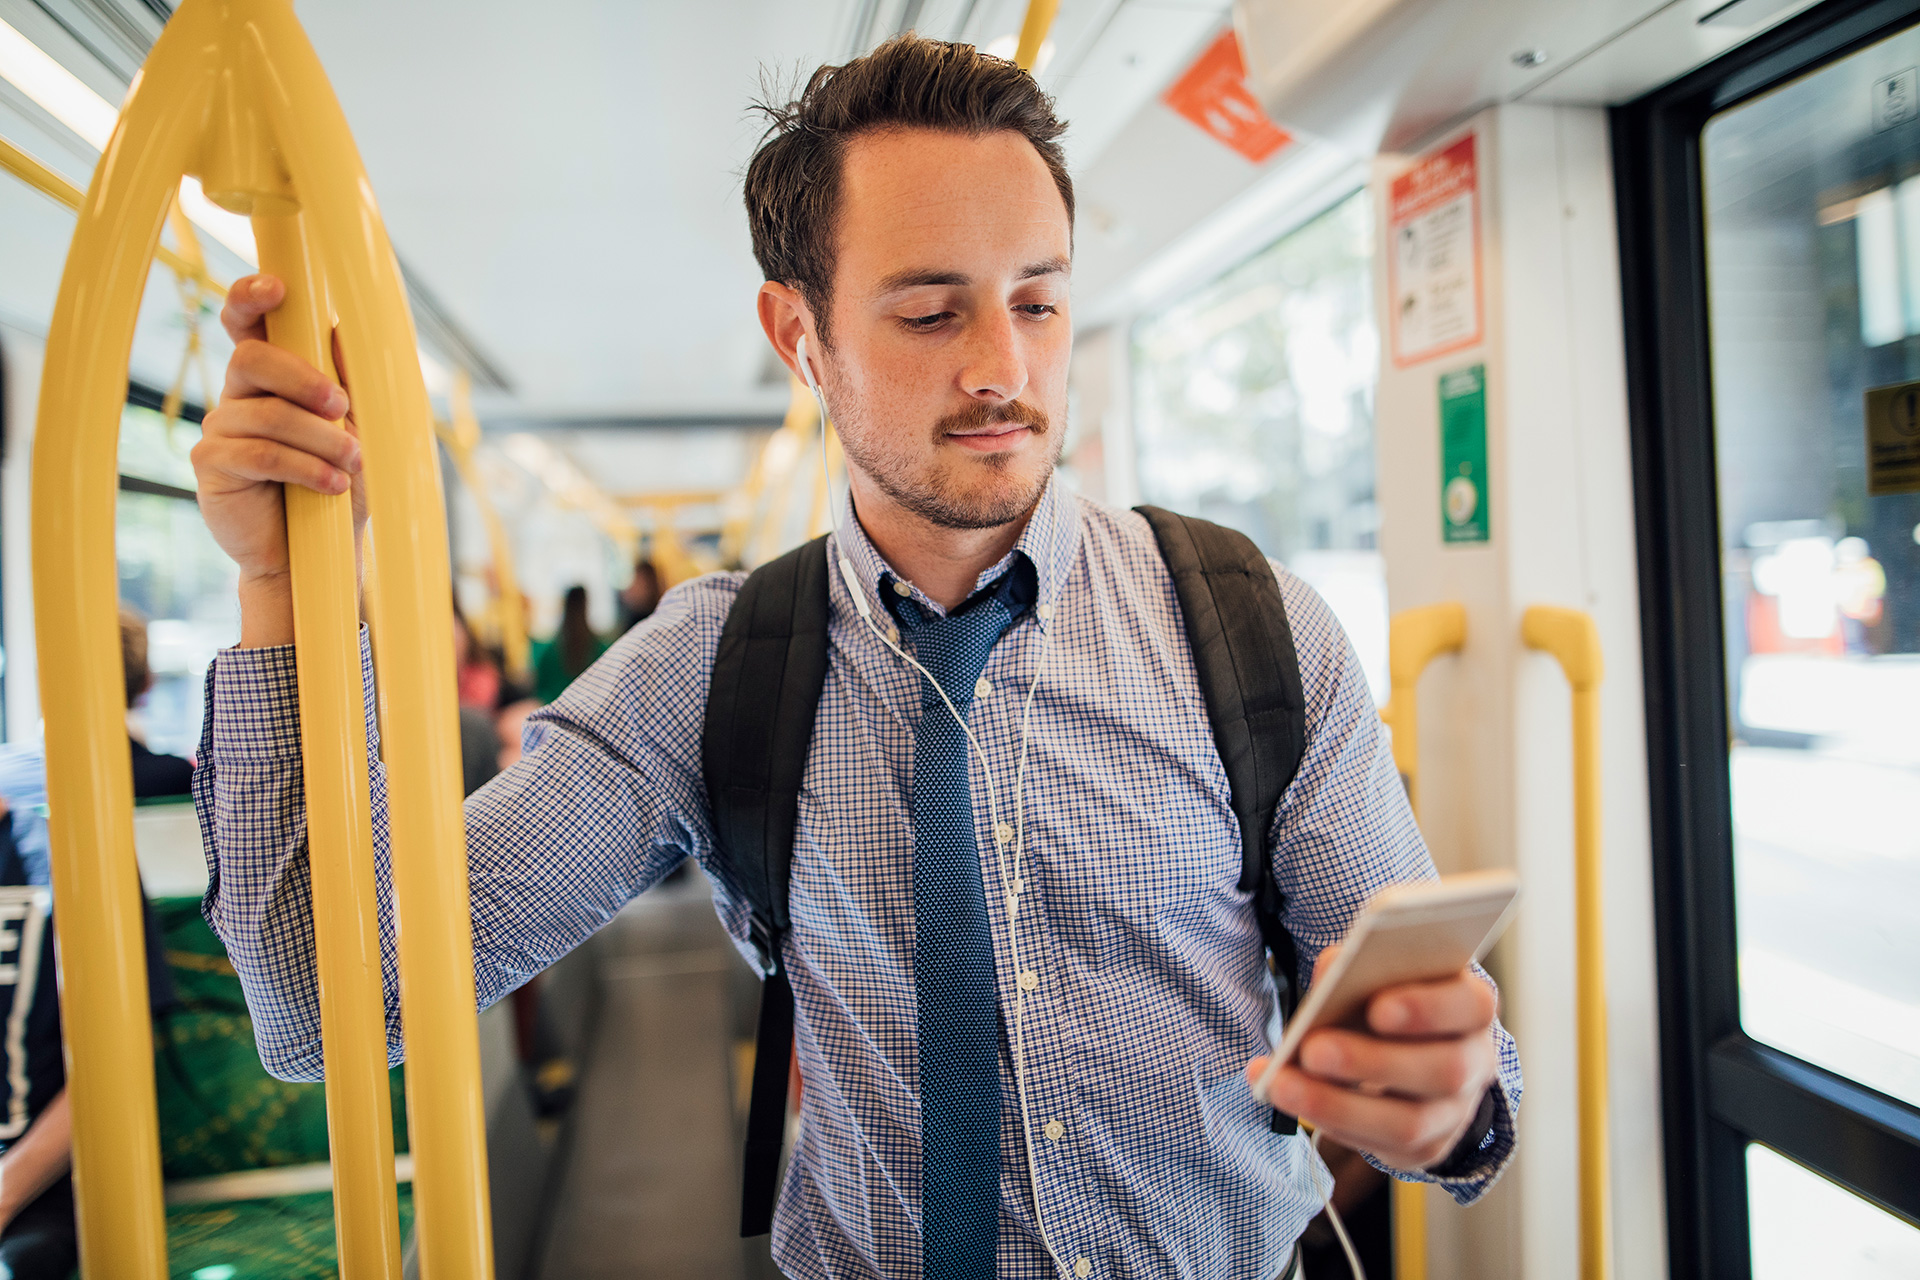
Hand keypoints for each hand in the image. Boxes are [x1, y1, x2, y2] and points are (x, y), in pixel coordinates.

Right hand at [190, 275, 363, 643]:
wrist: (321, 553)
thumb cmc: (339, 483)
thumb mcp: (358, 428)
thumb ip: (348, 380)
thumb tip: (341, 328)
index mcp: (271, 377)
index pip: (247, 323)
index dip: (251, 298)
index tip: (278, 288)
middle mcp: (238, 395)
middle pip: (252, 358)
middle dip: (305, 379)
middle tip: (343, 408)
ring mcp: (220, 429)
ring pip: (265, 411)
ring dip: (319, 437)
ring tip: (350, 465)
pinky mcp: (212, 467)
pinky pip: (257, 453)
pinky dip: (304, 467)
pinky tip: (332, 485)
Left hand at [1245, 946, 1498, 1170]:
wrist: (1410, 1054)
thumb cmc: (1390, 1000)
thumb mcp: (1378, 976)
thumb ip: (1356, 967)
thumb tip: (1329, 972)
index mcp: (1471, 1007)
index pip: (1470, 1005)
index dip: (1427, 1007)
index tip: (1376, 1008)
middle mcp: (1475, 1062)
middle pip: (1443, 1070)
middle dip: (1373, 1062)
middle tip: (1313, 1049)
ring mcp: (1455, 1112)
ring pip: (1409, 1123)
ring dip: (1338, 1104)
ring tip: (1283, 1085)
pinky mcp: (1426, 1148)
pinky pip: (1382, 1146)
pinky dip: (1332, 1123)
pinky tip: (1293, 1100)